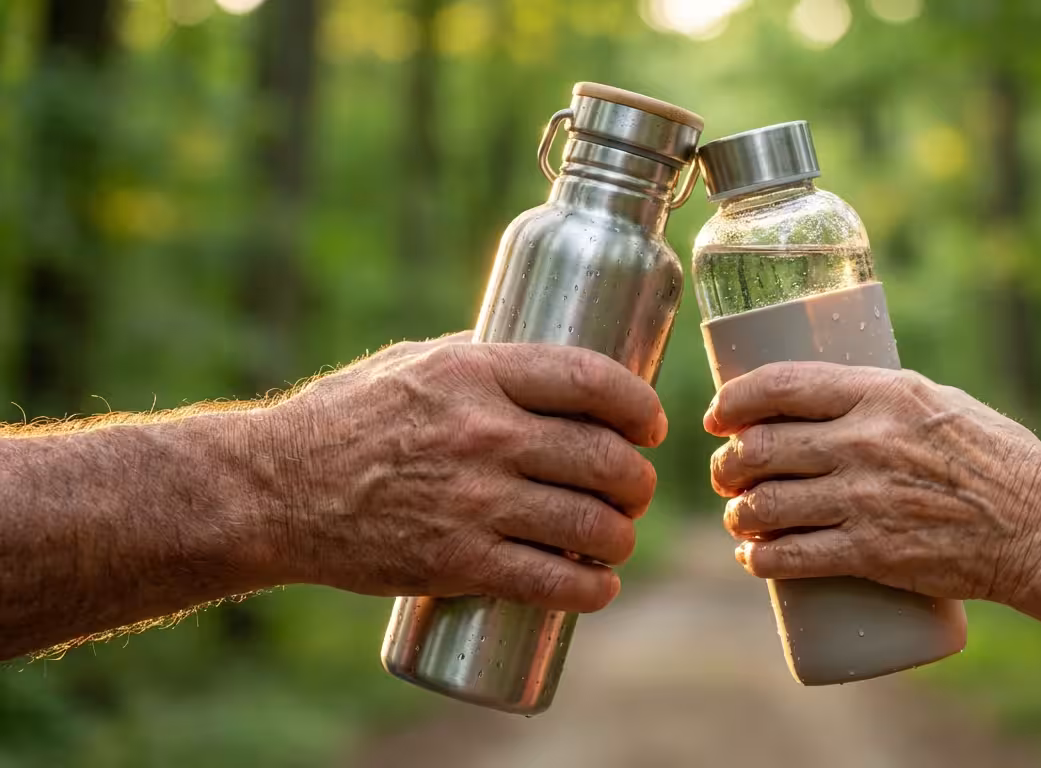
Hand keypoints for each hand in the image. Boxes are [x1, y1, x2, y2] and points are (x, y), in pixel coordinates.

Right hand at [260, 332, 665, 612]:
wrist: (273, 491)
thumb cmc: (344, 419)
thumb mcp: (413, 362)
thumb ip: (481, 363)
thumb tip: (546, 367)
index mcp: (476, 374)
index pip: (590, 380)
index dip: (637, 405)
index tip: (650, 424)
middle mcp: (484, 434)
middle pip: (604, 457)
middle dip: (637, 479)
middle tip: (635, 489)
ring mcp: (473, 502)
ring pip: (590, 524)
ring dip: (622, 537)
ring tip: (617, 538)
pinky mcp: (457, 561)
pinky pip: (550, 581)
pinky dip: (591, 590)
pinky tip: (600, 587)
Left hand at [705, 362, 1040, 603]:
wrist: (1040, 529)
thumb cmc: (998, 459)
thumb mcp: (941, 402)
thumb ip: (883, 399)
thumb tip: (826, 400)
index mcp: (882, 393)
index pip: (780, 385)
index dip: (734, 401)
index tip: (718, 417)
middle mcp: (865, 442)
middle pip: (760, 448)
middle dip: (728, 464)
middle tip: (727, 474)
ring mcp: (864, 500)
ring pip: (765, 504)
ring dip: (737, 513)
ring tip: (740, 517)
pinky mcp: (869, 553)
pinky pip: (789, 557)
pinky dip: (758, 558)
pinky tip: (751, 557)